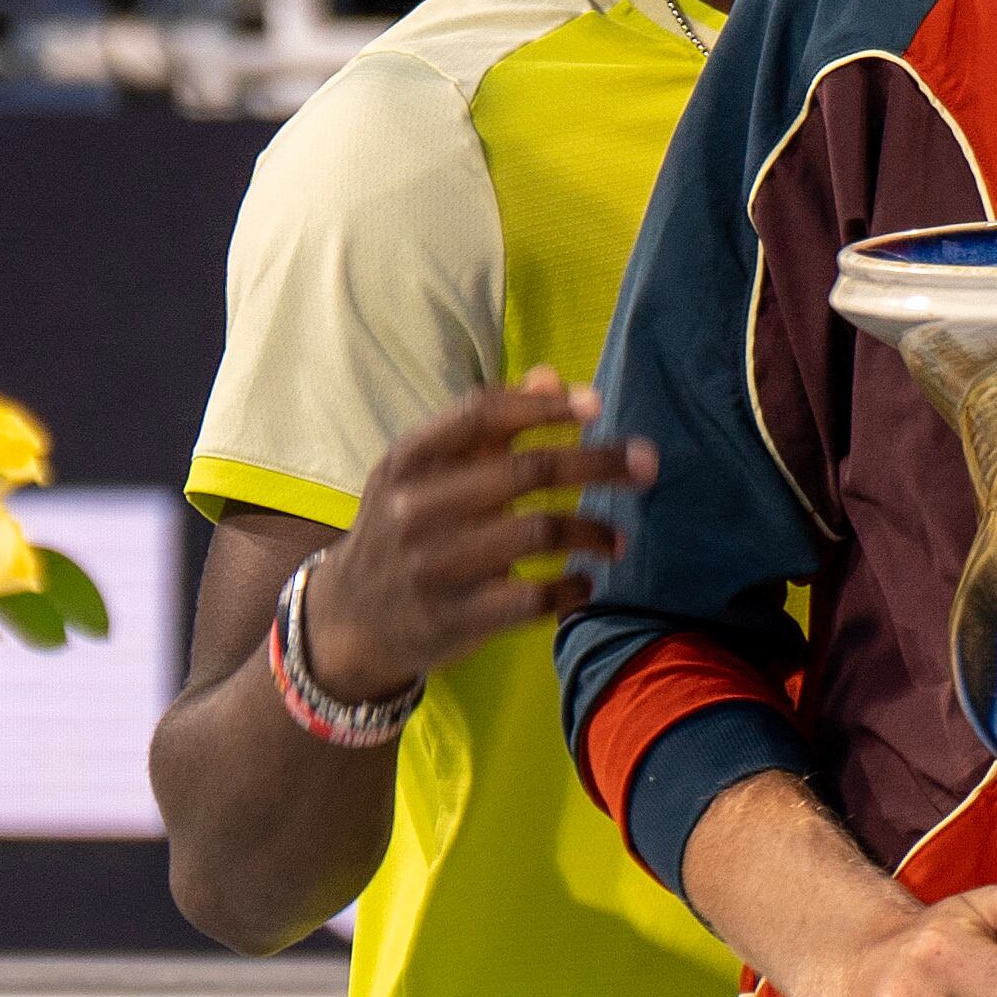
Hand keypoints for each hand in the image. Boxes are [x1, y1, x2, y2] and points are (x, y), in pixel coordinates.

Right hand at [302, 368, 647, 702]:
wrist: (350, 619)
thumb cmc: (405, 530)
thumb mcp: (425, 473)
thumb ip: (487, 426)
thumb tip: (551, 377)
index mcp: (408, 461)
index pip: (481, 415)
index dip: (545, 407)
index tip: (598, 406)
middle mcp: (416, 508)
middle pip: (527, 472)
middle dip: (598, 463)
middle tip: (647, 465)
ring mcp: (434, 565)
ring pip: (538, 532)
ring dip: (593, 530)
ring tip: (619, 539)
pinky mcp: (455, 617)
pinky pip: (533, 597)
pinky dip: (573, 587)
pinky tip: (588, 582)